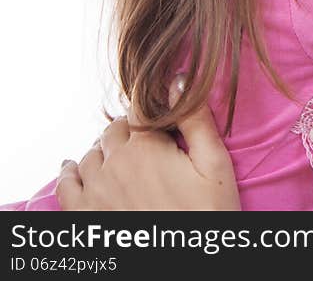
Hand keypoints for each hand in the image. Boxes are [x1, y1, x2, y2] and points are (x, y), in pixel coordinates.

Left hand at [56, 76, 240, 209]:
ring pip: (91, 154)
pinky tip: (75, 168)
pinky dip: (70, 172)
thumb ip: (195, 120)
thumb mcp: (214, 164)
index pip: (139, 108)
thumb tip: (179, 81)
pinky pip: (66, 185)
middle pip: (113, 130)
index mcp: (147, 146)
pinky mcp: (84, 215)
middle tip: (148, 140)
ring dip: (104, 149)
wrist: (187, 264)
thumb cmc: (207, 214)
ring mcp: (95, 190)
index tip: (163, 114)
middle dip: (129, 129)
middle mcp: (114, 164)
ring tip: (120, 154)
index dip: (152, 106)